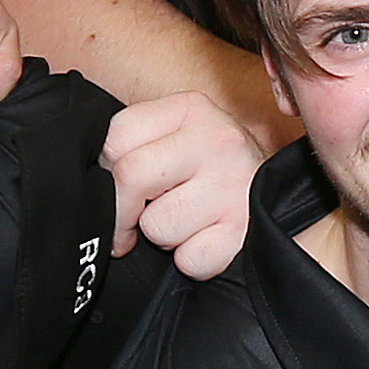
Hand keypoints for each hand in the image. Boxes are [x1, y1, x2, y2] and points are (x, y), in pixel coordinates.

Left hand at [105, 93, 263, 278]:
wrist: (278, 196)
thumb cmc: (212, 170)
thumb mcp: (177, 137)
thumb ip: (135, 146)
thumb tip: (90, 185)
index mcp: (190, 108)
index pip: (115, 137)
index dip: (107, 173)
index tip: (120, 190)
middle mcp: (217, 139)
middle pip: (130, 177)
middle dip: (124, 211)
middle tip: (138, 220)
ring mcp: (235, 185)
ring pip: (157, 226)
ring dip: (165, 236)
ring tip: (189, 220)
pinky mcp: (245, 230)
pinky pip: (190, 259)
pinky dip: (192, 260)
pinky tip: (208, 238)